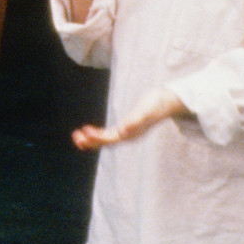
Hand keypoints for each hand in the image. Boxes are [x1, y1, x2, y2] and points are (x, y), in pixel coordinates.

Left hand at [72, 86, 187, 149]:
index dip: (97, 138)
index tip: (85, 133)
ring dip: (91, 139)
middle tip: (75, 136)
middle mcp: (129, 136)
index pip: (111, 139)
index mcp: (132, 133)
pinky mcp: (128, 128)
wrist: (168, 101)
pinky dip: (98, 134)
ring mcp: (128, 133)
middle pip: (107, 142)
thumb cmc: (157, 103)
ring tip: (76, 135)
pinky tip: (88, 131)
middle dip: (91, 141)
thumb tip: (122, 131)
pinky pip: (110, 135)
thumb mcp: (147, 110)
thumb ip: (136, 121)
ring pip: (107, 140)